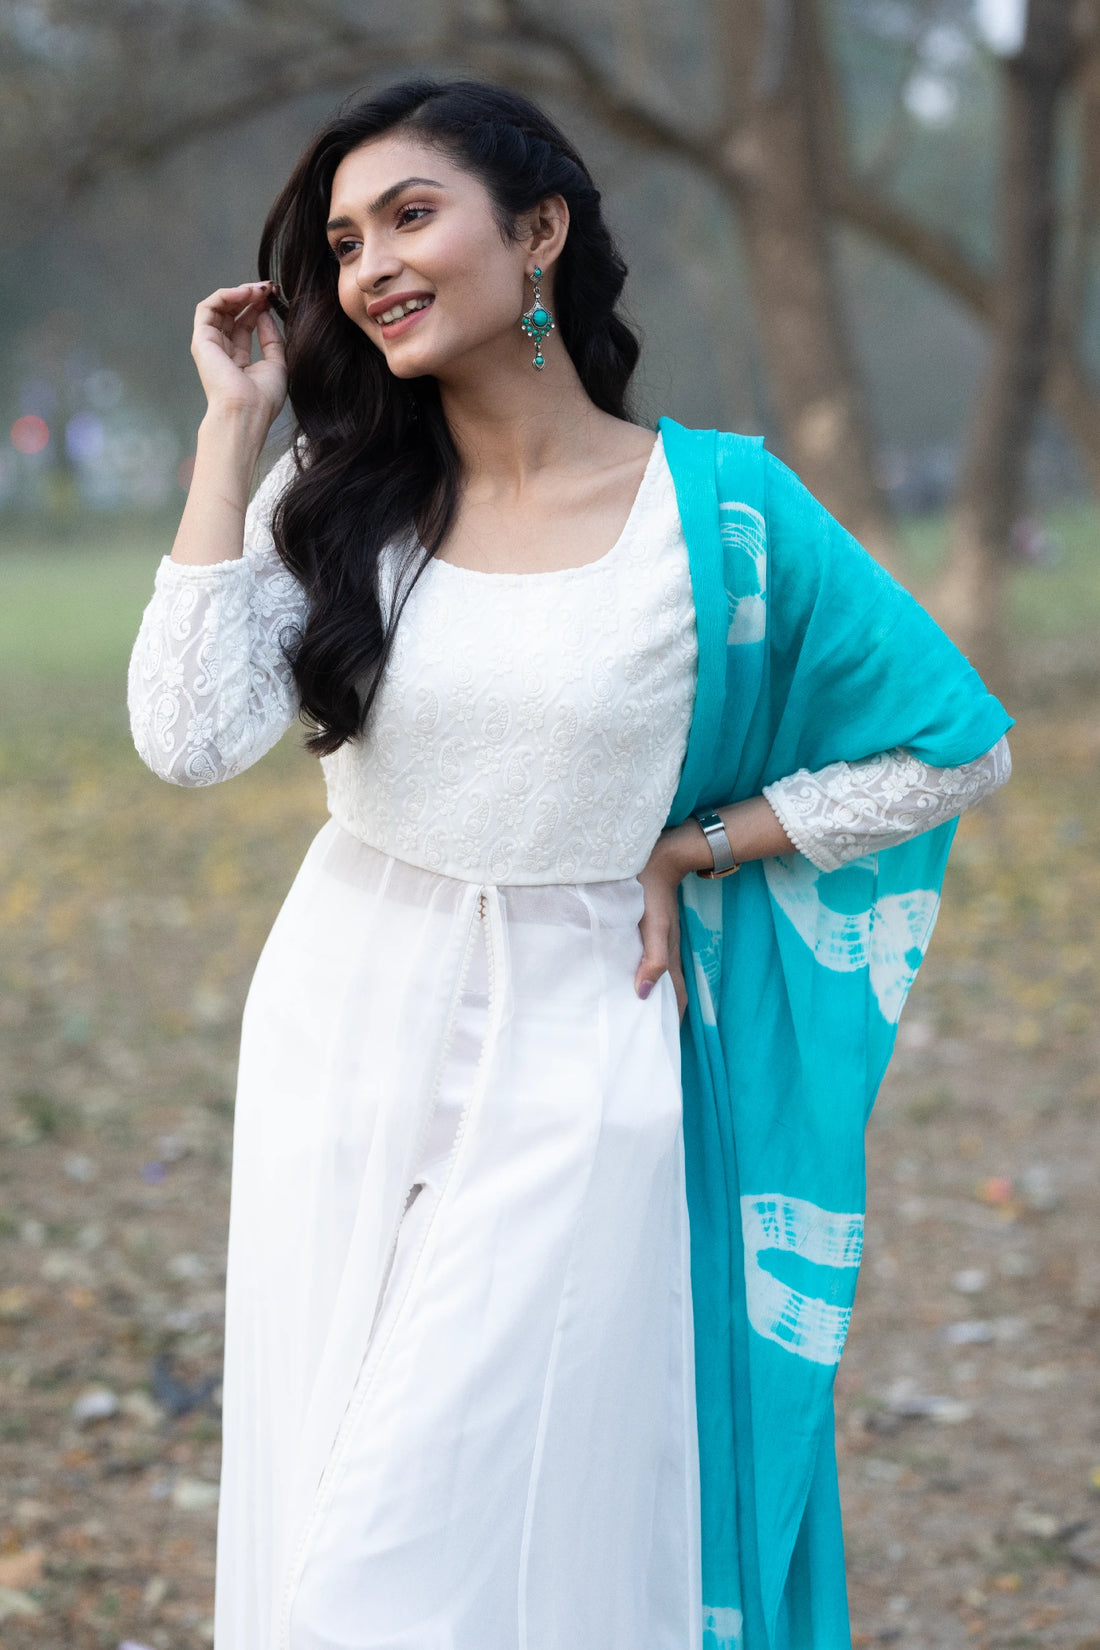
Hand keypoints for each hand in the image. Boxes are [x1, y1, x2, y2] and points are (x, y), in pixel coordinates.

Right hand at [191, 281, 286, 430]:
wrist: (246, 412)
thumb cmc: (262, 399)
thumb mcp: (277, 365)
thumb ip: (272, 339)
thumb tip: (265, 314)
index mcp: (238, 361)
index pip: (246, 325)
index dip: (259, 307)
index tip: (275, 295)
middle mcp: (222, 351)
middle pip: (233, 313)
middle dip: (251, 296)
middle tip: (269, 287)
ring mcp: (210, 345)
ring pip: (220, 307)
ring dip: (240, 293)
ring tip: (259, 289)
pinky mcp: (201, 339)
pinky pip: (208, 307)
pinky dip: (226, 295)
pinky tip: (245, 293)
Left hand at [634, 823, 702, 1020]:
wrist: (657, 859)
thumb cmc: (652, 893)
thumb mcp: (655, 926)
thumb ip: (652, 959)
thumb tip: (644, 994)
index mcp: (669, 958)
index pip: (674, 1000)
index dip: (669, 1022)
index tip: (657, 1043)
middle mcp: (666, 955)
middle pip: (665, 993)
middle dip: (656, 1015)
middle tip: (638, 1035)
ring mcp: (658, 944)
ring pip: (655, 978)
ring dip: (647, 997)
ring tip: (629, 1014)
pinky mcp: (649, 933)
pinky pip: (647, 962)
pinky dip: (641, 977)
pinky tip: (625, 978)